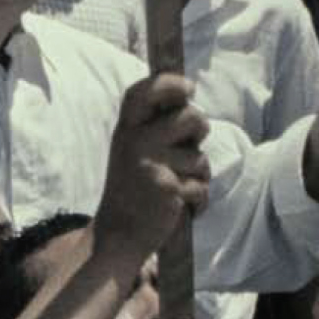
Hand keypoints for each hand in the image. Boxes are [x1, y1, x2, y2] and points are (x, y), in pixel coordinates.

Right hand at [94, 73, 210, 258]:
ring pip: (201, 158)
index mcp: (126, 130)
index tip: (187, 90)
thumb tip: (188, 94)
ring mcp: (150, 165)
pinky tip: (176, 207)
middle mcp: (135, 142)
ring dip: (197, 175)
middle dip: (200, 133)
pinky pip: (201, 186)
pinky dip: (197, 200)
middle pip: (191, 117)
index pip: (144, 91)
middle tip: (184, 151)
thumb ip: (155, 125)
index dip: (170, 83)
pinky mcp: (167, 189)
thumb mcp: (133, 150)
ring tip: (173, 187)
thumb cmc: (133, 190)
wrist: (117, 235)